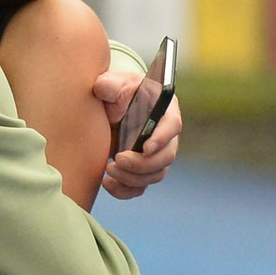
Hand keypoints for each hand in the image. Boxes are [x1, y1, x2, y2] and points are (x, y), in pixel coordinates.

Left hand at [91, 66, 181, 198]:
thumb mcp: (113, 84)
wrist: (110, 109)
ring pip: (154, 175)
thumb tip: (103, 87)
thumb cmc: (117, 93)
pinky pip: (140, 187)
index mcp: (164, 111)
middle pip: (165, 157)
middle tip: (118, 159)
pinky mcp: (142, 170)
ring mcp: (155, 156)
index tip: (146, 147)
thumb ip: (108, 84)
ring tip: (109, 169)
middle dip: (142, 163)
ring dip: (133, 178)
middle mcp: (166, 136)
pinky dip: (125, 190)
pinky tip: (107, 183)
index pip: (172, 125)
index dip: (162, 138)